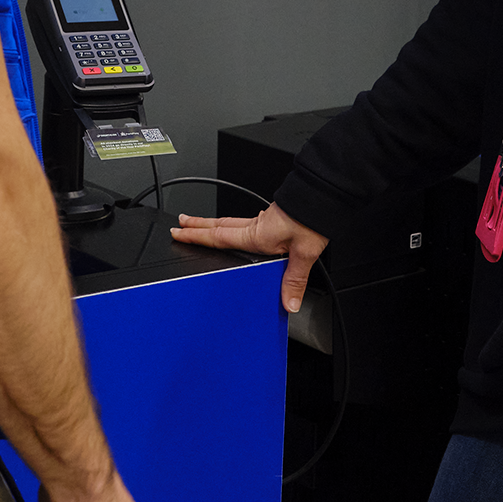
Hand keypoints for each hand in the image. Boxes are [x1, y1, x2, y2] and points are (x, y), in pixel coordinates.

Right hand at [171, 204, 328, 313]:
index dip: (197, 236)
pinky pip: (244, 222)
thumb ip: (294, 280)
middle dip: (197, 226)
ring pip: (230, 222)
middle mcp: (256, 226)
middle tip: (180, 224)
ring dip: (213, 224)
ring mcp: (263, 220)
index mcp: (256, 235)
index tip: (179, 233)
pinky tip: (240, 230)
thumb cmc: (312, 221)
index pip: (219, 237)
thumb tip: (287, 303)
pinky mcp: (273, 218)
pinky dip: (233, 224)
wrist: (323, 198)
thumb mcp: (304, 254)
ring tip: (200, 225)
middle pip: (219, 226)